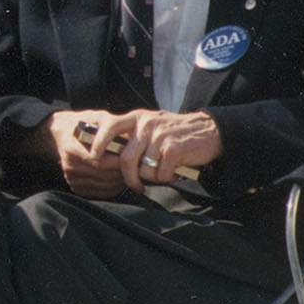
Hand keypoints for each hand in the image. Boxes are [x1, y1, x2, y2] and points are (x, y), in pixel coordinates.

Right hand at [45, 109, 126, 196]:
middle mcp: (70, 166)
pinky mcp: (76, 187)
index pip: (101, 162)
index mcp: (73, 148)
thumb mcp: (97, 117)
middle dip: (124, 172)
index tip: (133, 156)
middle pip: (106, 176)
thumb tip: (133, 141)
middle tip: (135, 164)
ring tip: (127, 168)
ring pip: (107, 186)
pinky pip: (102, 193)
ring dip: (121, 180)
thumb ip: (112, 127)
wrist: (61, 133)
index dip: (121, 162)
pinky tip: (116, 175)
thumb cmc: (83, 123)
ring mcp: (71, 178)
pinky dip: (114, 187)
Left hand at [47, 108, 221, 195]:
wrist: (209, 130)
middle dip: (128, 178)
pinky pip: (161, 174)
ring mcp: (159, 138)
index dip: (98, 144)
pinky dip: (167, 177)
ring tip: (163, 171)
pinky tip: (174, 171)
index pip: (109, 127)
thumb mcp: (151, 124)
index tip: (94, 157)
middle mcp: (146, 125)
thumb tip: (109, 154)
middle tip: (135, 186)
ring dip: (153, 177)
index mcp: (137, 118)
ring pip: (144, 170)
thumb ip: (133, 135)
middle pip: (125, 159)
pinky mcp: (173, 151)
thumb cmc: (175, 131)